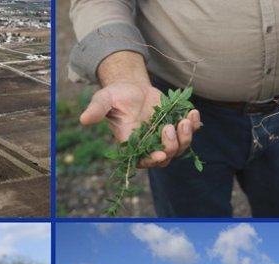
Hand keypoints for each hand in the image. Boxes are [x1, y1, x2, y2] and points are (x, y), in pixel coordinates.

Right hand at [79, 51, 201, 167]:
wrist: (132, 87)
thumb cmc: (116, 96)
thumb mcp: (104, 100)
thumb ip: (96, 110)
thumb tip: (83, 119)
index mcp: (132, 144)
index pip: (143, 160)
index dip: (152, 160)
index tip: (160, 154)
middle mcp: (150, 145)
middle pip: (166, 156)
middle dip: (171, 145)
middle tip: (168, 127)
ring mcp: (166, 137)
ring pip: (181, 147)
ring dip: (186, 136)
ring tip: (185, 119)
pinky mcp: (178, 125)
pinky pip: (191, 131)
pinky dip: (195, 124)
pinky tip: (193, 112)